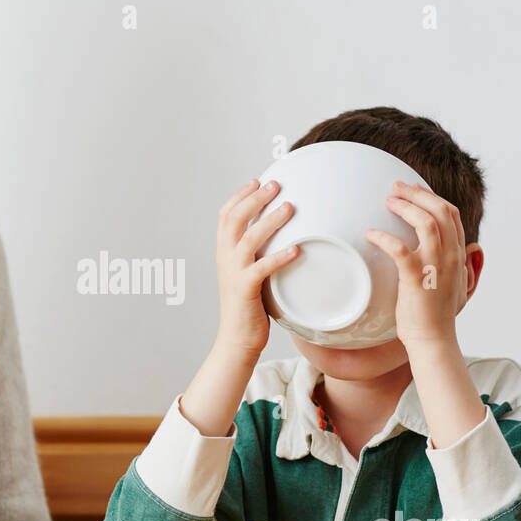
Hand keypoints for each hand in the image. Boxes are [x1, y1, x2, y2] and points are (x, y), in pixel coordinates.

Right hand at [213, 178, 300, 359]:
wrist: (236, 339)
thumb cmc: (248, 306)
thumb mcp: (248, 273)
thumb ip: (256, 254)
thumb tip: (278, 235)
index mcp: (224, 252)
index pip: (226, 216)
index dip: (240, 196)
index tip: (256, 181)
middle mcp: (225, 258)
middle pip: (235, 219)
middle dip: (255, 199)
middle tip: (275, 185)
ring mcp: (233, 273)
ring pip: (249, 239)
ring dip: (270, 221)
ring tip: (290, 207)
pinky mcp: (245, 289)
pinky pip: (262, 268)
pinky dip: (279, 256)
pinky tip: (296, 248)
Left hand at [364, 180, 470, 348]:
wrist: (433, 340)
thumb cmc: (438, 314)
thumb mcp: (458, 284)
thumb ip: (462, 264)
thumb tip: (470, 249)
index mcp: (459, 255)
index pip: (451, 215)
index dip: (431, 196)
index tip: (413, 188)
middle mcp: (451, 257)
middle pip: (440, 211)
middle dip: (417, 194)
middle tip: (396, 187)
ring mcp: (435, 267)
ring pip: (425, 223)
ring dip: (405, 207)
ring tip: (388, 201)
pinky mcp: (416, 279)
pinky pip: (399, 249)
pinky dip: (383, 237)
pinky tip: (370, 234)